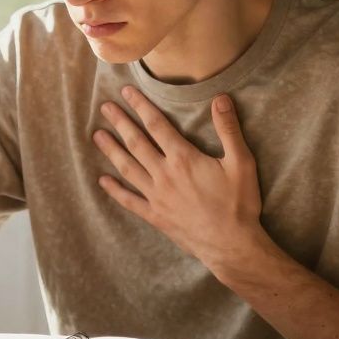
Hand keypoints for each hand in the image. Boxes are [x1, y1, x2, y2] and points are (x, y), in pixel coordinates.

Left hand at [92, 86, 266, 273]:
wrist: (231, 246)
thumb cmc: (239, 204)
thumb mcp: (241, 163)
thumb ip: (228, 129)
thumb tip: (221, 98)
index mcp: (183, 158)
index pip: (156, 125)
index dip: (140, 106)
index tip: (126, 92)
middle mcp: (164, 174)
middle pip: (136, 142)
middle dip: (120, 122)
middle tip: (104, 107)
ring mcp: (156, 196)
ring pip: (127, 168)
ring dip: (111, 150)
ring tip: (97, 136)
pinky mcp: (155, 216)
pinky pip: (129, 200)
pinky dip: (114, 190)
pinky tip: (102, 180)